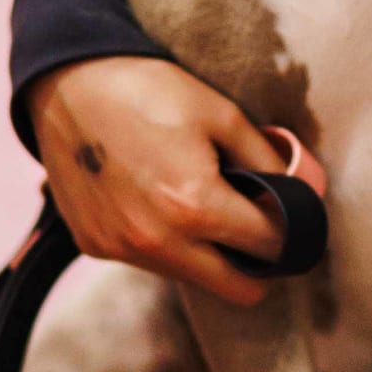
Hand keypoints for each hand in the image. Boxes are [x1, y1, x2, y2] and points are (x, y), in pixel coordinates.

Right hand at [29, 56, 325, 305]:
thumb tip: (304, 189)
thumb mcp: (221, 114)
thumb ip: (268, 160)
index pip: (271, 246)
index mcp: (195, 207)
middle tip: (257, 223)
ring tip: (197, 198)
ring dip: (207, 252)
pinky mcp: (95, 246)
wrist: (67, 83)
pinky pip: (150, 261)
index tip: (290, 213)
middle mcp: (156, 242)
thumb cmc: (149, 90)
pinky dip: (166, 241)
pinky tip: (156, 198)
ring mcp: (121, 249)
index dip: (291, 228)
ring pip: (192, 277)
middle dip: (257, 260)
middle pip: (238, 289)